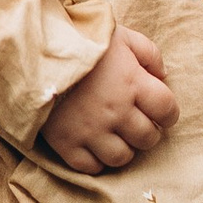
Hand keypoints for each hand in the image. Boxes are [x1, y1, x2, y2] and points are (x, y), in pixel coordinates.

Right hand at [41, 23, 180, 175]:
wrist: (33, 50)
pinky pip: (91, 167)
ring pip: (122, 158)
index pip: (167, 110)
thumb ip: (149, 53)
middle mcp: (116, 112)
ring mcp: (91, 131)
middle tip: (137, 123)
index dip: (168, 114)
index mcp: (133, 83)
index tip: (161, 112)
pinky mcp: (67, 143)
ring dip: (124, 148)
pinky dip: (97, 160)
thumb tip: (164, 76)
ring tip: (116, 136)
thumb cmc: (81, 40)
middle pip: (148, 138)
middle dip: (148, 132)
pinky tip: (94, 145)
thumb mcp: (121, 36)